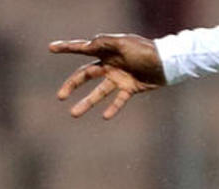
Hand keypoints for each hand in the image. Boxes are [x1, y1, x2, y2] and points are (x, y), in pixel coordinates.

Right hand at [50, 34, 165, 118]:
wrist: (167, 63)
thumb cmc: (145, 50)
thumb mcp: (123, 43)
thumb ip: (105, 42)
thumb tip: (88, 43)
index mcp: (106, 50)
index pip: (82, 48)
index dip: (66, 48)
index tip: (51, 48)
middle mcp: (110, 64)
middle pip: (85, 75)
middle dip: (72, 85)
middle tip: (60, 96)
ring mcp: (119, 77)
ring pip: (98, 92)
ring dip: (87, 103)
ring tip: (73, 114)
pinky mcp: (130, 88)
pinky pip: (119, 100)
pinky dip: (112, 108)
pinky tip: (104, 117)